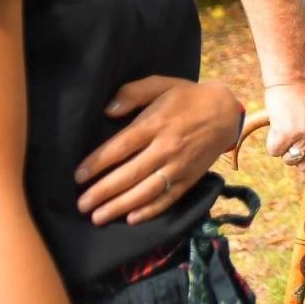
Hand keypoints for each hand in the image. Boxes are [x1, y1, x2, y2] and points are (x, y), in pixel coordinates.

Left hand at [76, 77, 239, 225]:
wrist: (226, 113)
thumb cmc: (187, 97)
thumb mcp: (161, 84)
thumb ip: (132, 93)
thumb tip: (108, 110)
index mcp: (157, 123)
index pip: (121, 147)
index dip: (97, 163)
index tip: (78, 176)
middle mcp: (167, 147)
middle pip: (130, 174)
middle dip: (102, 192)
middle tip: (81, 204)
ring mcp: (180, 165)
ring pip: (146, 191)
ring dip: (120, 206)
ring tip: (98, 217)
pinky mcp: (190, 178)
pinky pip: (168, 198)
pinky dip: (150, 211)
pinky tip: (132, 219)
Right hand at [264, 79, 304, 206]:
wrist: (292, 79)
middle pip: (304, 167)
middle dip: (296, 157)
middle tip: (295, 133)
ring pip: (288, 161)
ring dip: (284, 148)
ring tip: (289, 125)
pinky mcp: (288, 133)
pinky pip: (274, 152)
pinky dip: (272, 141)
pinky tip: (279, 123)